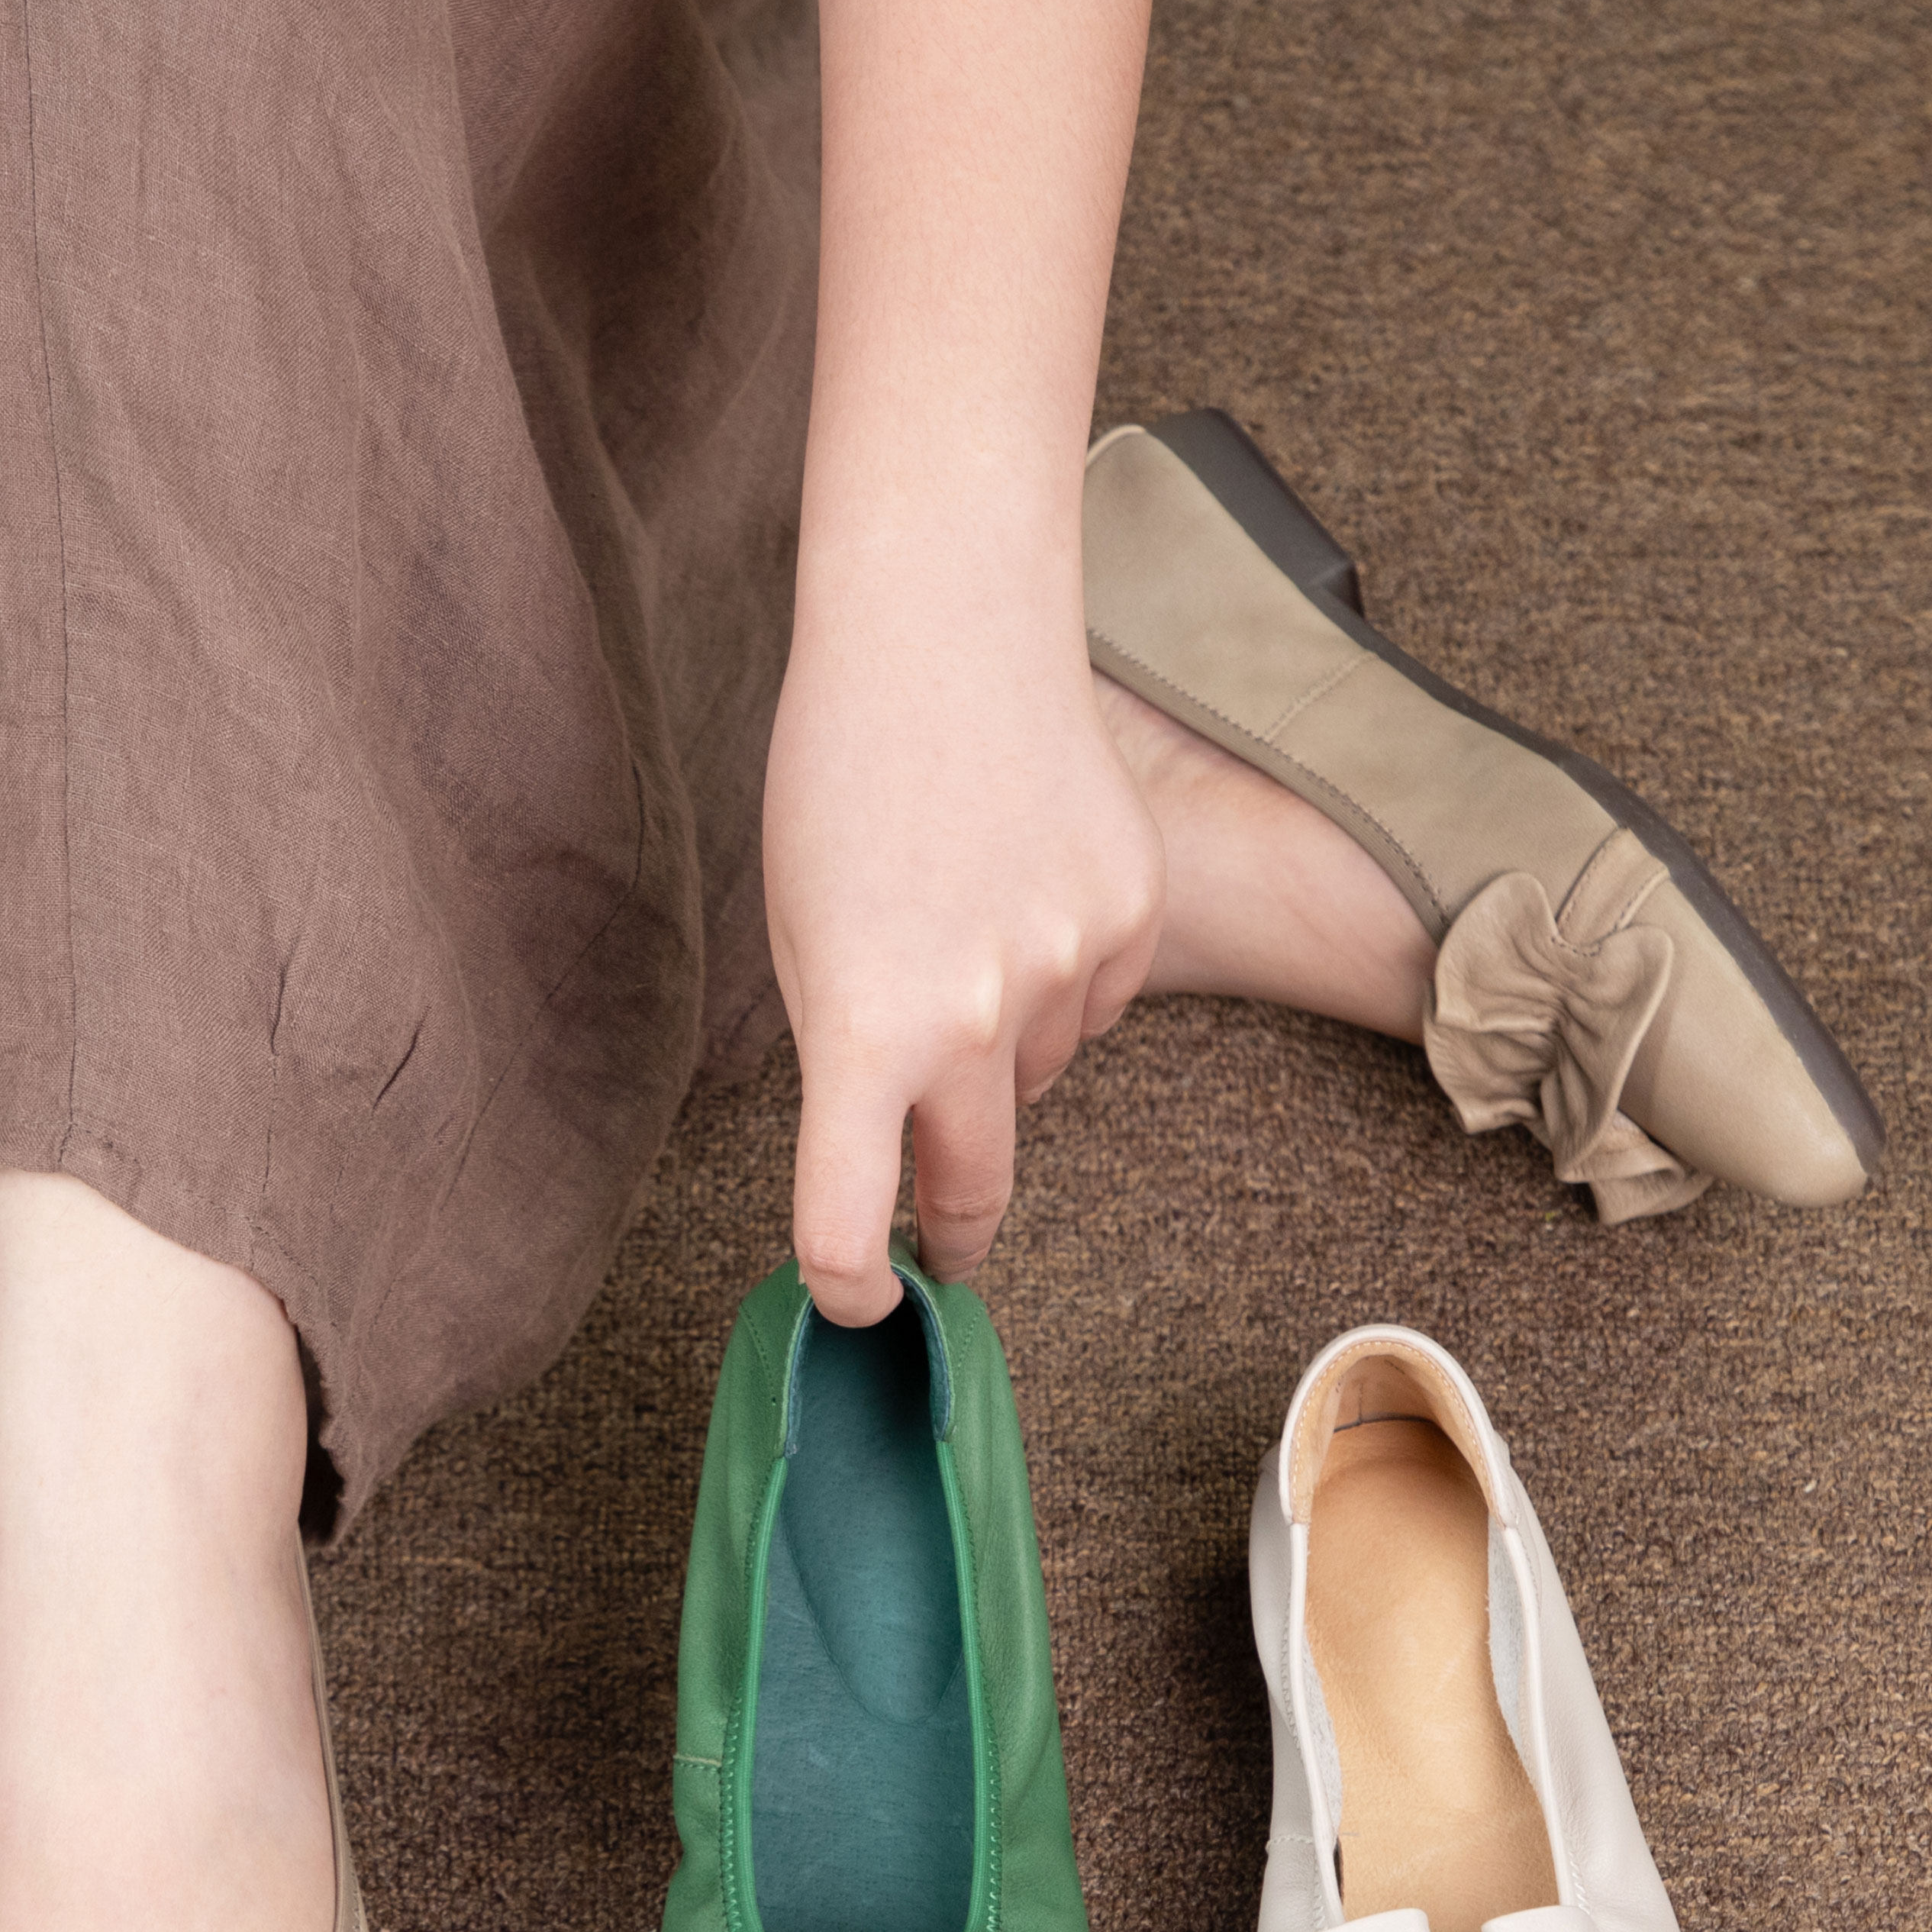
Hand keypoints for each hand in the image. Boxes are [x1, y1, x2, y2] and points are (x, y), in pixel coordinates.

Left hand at [762, 562, 1165, 1320]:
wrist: (942, 627)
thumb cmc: (840, 777)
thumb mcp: (797, 934)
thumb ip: (843, 1054)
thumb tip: (884, 1153)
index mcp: (867, 1032)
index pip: (849, 1224)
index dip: (848, 1290)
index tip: (857, 1304)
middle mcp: (978, 1020)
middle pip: (972, 1189)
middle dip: (949, 1230)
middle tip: (938, 1250)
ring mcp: (1071, 971)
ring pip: (1035, 1083)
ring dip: (999, 1062)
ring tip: (959, 940)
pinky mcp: (1134, 920)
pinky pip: (1094, 1009)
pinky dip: (1058, 987)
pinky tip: (1022, 897)